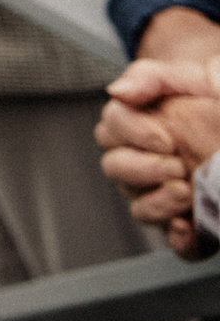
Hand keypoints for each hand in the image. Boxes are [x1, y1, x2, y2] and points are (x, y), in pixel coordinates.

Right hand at [98, 57, 219, 257]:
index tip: (165, 138)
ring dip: (158, 203)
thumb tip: (118, 91)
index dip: (132, 133)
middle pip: (115, 167)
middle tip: (176, 164)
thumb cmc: (213, 99)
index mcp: (137, 124)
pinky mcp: (190, 225)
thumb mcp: (191, 78)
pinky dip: (180, 241)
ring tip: (187, 192)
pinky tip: (189, 227)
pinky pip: (177, 244)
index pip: (111, 125)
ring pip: (139, 207)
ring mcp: (162, 195)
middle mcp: (142, 161)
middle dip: (142, 169)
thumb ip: (152, 76)